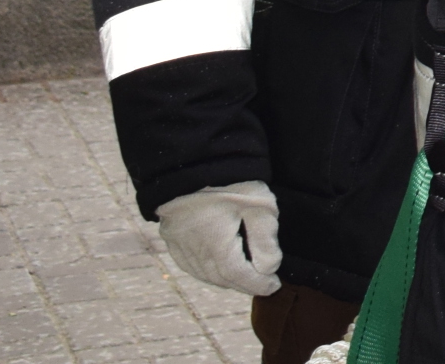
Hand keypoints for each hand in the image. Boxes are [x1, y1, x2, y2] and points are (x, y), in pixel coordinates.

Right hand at [155, 180, 282, 296]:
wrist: (189, 159)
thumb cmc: (229, 180)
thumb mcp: (259, 205)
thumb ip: (265, 239)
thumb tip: (269, 267)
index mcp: (215, 246)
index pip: (238, 276)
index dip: (257, 284)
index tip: (273, 286)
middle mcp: (193, 251)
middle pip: (220, 278)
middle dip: (243, 283)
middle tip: (263, 283)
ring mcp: (179, 244)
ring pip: (203, 273)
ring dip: (224, 279)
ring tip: (244, 277)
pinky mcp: (171, 235)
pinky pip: (189, 262)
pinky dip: (206, 269)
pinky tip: (217, 267)